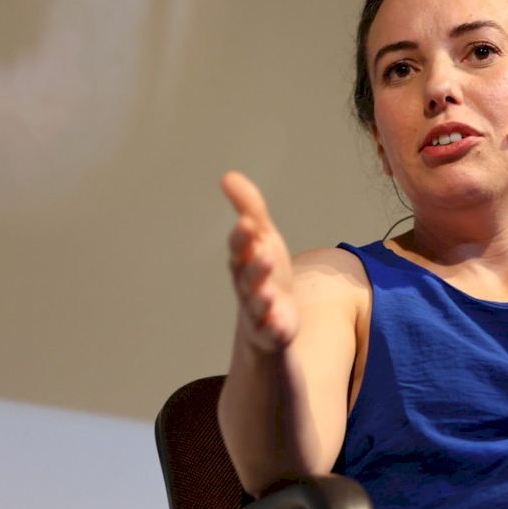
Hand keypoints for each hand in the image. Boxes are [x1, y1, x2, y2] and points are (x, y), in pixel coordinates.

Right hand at [221, 171, 299, 352]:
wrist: (272, 315)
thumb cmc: (265, 270)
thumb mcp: (262, 236)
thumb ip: (249, 207)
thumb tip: (227, 176)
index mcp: (244, 260)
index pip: (241, 247)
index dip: (243, 237)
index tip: (249, 223)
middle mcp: (248, 285)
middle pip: (249, 276)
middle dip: (255, 266)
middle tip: (264, 255)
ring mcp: (259, 310)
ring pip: (258, 305)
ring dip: (261, 298)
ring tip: (268, 293)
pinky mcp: (273, 332)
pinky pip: (272, 332)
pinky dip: (274, 330)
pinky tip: (280, 326)